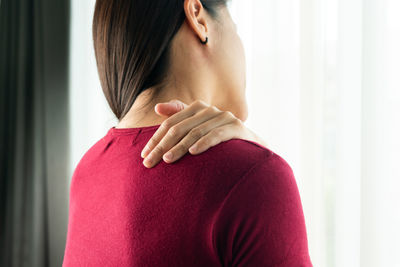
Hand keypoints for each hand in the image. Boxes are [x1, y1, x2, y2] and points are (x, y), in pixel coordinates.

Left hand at [141, 99, 267, 167]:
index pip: (170, 123)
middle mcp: (210, 110)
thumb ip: (179, 117)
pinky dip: (204, 143)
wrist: (251, 147)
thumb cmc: (219, 139)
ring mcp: (224, 117)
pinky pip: (216, 135)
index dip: (155, 139)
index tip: (144, 155)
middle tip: (149, 163)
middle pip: (179, 128)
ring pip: (195, 132)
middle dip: (162, 146)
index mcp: (197, 108)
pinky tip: (193, 153)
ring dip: (179, 147)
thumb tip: (157, 107)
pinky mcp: (237, 128)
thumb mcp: (198, 128)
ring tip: (167, 160)